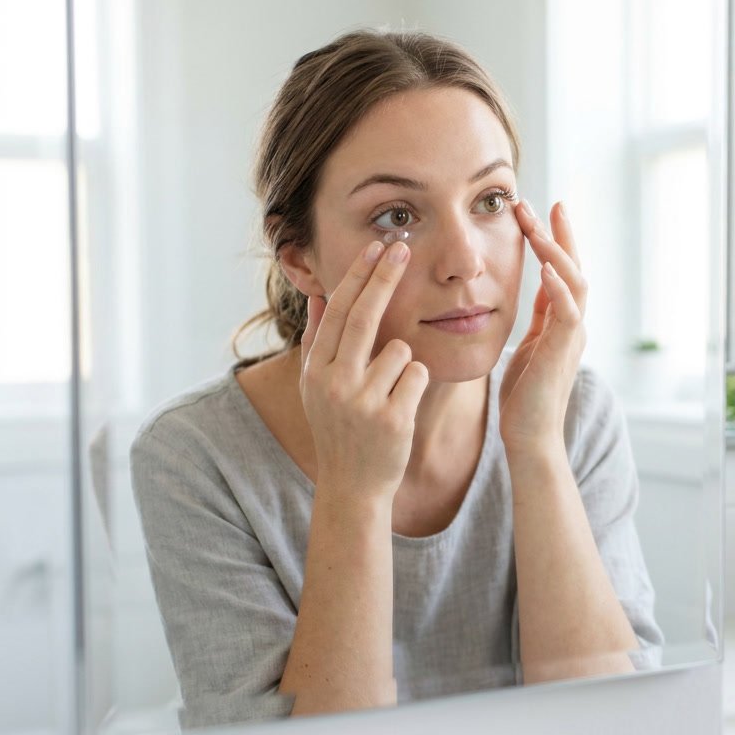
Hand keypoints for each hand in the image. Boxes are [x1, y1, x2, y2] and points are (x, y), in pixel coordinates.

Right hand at [299, 238, 428, 499]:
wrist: (352, 486)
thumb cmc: (340, 430)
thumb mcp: (317, 388)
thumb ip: (317, 342)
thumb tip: (318, 296)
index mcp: (315, 371)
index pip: (337, 312)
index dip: (358, 277)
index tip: (375, 248)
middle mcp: (334, 382)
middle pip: (364, 317)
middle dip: (384, 278)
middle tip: (401, 249)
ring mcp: (363, 401)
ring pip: (401, 350)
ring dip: (403, 364)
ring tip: (389, 394)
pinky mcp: (393, 417)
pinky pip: (419, 375)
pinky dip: (416, 384)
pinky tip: (402, 407)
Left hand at [500, 200, 586, 451]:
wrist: (530, 436)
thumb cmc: (525, 397)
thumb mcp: (529, 345)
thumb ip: (539, 316)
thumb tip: (540, 287)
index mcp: (563, 322)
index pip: (563, 271)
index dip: (555, 240)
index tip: (540, 211)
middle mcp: (574, 325)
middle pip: (574, 267)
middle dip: (560, 234)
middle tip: (544, 202)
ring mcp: (572, 337)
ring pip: (574, 282)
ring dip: (556, 251)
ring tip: (537, 225)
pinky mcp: (562, 351)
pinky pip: (567, 312)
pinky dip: (559, 288)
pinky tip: (546, 267)